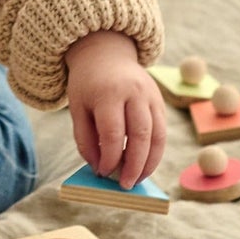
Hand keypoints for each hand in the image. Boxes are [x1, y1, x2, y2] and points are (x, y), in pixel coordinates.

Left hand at [64, 31, 165, 189]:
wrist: (106, 53)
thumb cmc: (88, 84)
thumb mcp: (77, 107)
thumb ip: (85, 139)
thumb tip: (98, 168)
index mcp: (109, 92)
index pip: (113, 132)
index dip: (110, 157)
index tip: (103, 173)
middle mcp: (134, 92)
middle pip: (140, 135)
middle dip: (134, 165)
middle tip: (125, 185)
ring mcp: (151, 96)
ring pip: (158, 136)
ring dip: (150, 163)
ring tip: (137, 180)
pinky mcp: (160, 101)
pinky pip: (162, 132)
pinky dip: (155, 152)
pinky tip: (144, 165)